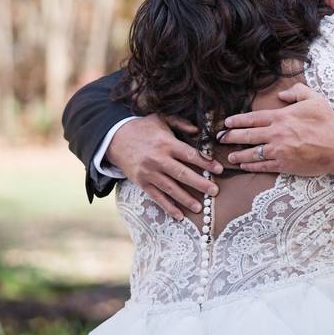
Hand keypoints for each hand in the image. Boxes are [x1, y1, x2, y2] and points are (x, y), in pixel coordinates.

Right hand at [106, 114, 222, 219]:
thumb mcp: (161, 119)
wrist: (114, 138)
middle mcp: (158, 159)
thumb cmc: (142, 128)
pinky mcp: (141, 183)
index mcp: (166, 143)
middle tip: (215, 191)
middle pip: (183, 174)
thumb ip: (180, 123)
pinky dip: (168, 207)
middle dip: (200, 183)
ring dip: (186, 199)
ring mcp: (149, 173)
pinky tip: (179, 215)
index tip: (219, 169)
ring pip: (171, 188)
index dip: (206, 162)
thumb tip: (198, 131)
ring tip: (200, 208)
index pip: (190, 154)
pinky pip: (157, 197)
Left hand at [219, 84, 333, 177]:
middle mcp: (277, 134)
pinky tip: (245, 167)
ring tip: (230, 156)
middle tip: (220, 139)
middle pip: (248, 136)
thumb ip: (296, 92)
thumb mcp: (314, 99)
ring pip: (253, 153)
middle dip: (231, 137)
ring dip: (239, 155)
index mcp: (281, 117)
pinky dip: (252, 167)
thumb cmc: (328, 123)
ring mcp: (279, 151)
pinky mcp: (285, 165)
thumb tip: (282, 94)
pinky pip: (264, 166)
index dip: (237, 121)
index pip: (253, 119)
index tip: (227, 123)